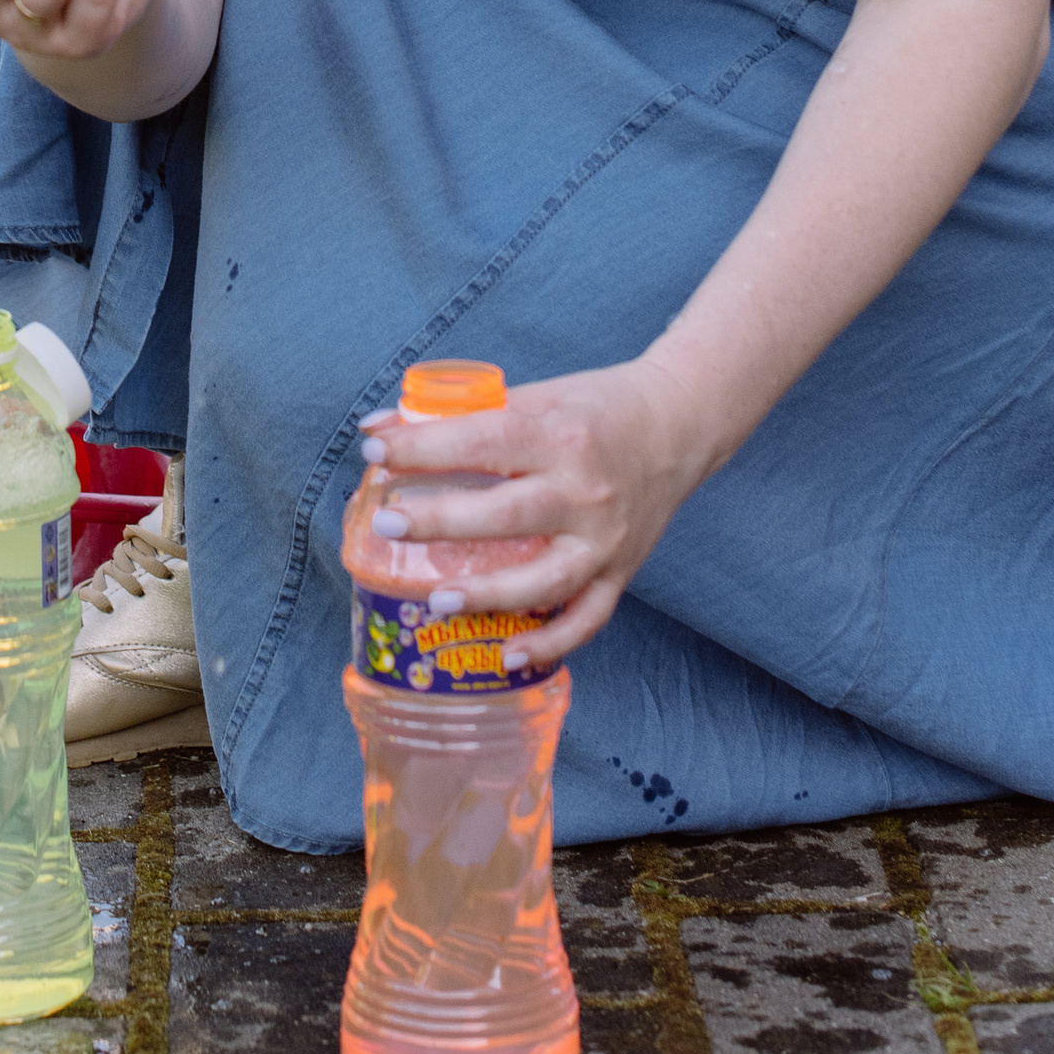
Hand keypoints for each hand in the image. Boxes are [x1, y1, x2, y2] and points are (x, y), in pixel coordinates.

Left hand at [358, 358, 717, 661]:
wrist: (678, 426)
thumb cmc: (593, 409)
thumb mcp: (533, 397)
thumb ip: (461, 415)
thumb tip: (377, 429)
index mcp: (560, 435)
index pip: (485, 441)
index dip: (425, 448)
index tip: (375, 454)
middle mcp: (586, 491)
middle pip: (509, 514)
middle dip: (442, 521)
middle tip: (388, 525)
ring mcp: (606, 539)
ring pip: (547, 580)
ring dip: (490, 595)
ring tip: (435, 600)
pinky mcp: (622, 573)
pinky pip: (587, 619)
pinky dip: (550, 643)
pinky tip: (508, 657)